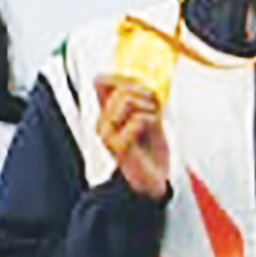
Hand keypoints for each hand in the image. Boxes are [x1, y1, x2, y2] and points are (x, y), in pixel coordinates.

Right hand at [88, 75, 172, 196]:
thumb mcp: (148, 115)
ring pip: (128, 101)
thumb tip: (140, 79)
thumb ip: (142, 97)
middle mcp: (103, 122)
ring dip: (149, 107)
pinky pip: (138, 120)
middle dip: (145, 94)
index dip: (122, 77)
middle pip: (121, 89)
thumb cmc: (150, 147)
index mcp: (107, 113)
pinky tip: (152, 131)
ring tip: (154, 119)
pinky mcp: (119, 147)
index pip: (101, 81)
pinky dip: (152, 121)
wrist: (153, 179)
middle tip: (154, 108)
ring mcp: (108, 135)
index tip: (142, 87)